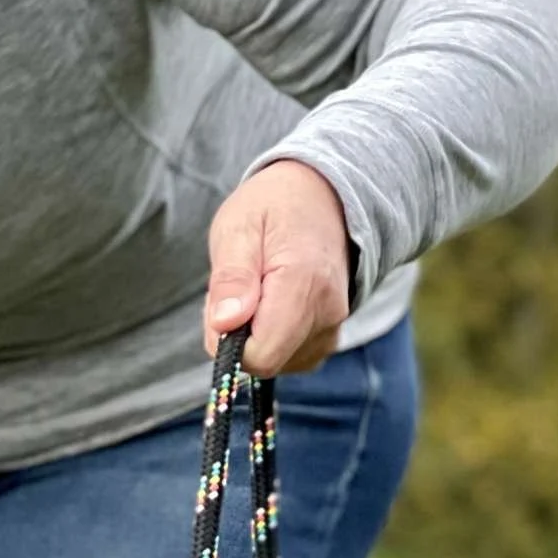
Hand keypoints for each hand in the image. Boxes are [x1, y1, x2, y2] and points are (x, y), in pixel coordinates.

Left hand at [203, 160, 352, 376]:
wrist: (324, 194)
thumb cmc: (275, 206)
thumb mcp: (239, 227)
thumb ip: (231, 278)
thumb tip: (225, 324)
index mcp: (304, 283)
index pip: (259, 356)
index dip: (229, 341)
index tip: (226, 301)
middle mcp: (327, 313)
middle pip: (265, 362)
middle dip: (239, 337)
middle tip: (241, 288)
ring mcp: (332, 328)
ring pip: (276, 362)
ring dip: (254, 336)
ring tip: (258, 288)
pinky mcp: (329, 337)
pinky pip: (289, 357)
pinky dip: (272, 337)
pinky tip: (272, 302)